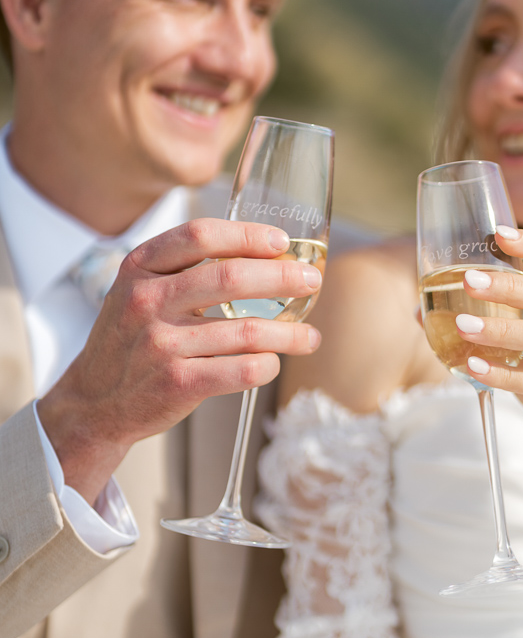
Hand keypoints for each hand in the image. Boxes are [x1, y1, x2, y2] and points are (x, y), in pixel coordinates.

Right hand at [38, 218, 322, 502]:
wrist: (95, 402)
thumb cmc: (131, 341)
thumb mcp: (138, 291)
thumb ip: (183, 270)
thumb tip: (262, 258)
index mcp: (140, 268)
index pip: (200, 236)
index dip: (247, 235)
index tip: (281, 242)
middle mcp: (148, 301)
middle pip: (231, 278)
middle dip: (282, 278)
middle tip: (311, 282)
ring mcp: (162, 344)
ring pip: (247, 331)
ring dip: (289, 333)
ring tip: (310, 337)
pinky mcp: (178, 383)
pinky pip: (242, 370)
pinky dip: (268, 365)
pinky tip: (274, 364)